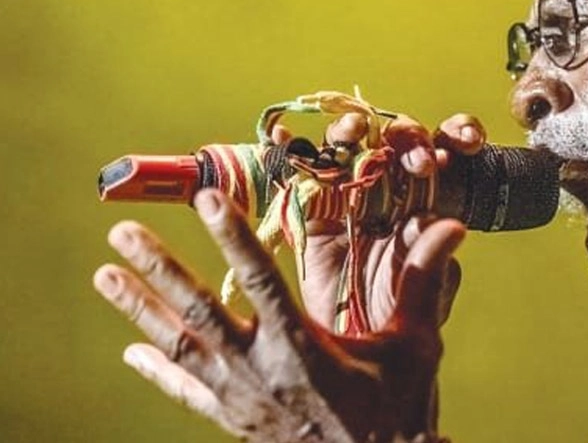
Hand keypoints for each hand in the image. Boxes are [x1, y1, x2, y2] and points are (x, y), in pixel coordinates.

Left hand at [93, 189, 463, 441]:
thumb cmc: (399, 409)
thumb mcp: (414, 345)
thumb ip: (422, 282)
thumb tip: (450, 226)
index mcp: (303, 349)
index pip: (260, 280)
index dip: (232, 236)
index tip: (204, 199)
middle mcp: (262, 372)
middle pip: (199, 312)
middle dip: (159, 268)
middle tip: (123, 230)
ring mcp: (241, 400)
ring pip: (180, 348)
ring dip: (140, 309)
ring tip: (105, 274)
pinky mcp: (235, 421)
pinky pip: (186, 394)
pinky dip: (157, 372)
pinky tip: (129, 350)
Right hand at [288, 113, 485, 329]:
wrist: (350, 346)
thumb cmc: (396, 315)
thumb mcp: (423, 293)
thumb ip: (433, 259)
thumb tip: (452, 226)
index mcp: (428, 196)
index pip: (447, 150)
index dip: (458, 134)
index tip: (466, 141)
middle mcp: (390, 185)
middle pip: (398, 140)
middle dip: (408, 138)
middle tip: (416, 160)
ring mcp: (347, 190)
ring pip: (349, 143)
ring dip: (349, 128)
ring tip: (351, 131)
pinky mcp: (308, 204)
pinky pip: (296, 168)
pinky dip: (285, 145)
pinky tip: (281, 135)